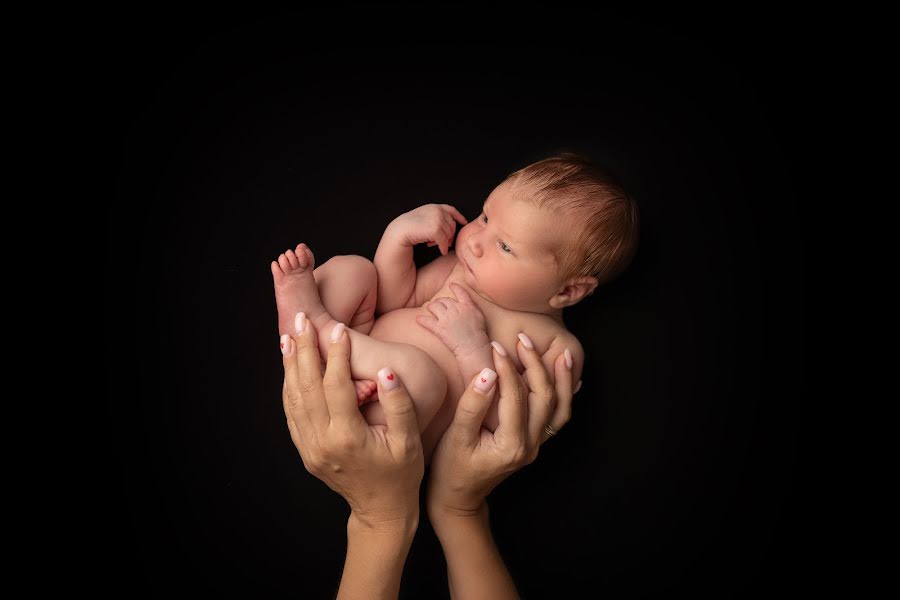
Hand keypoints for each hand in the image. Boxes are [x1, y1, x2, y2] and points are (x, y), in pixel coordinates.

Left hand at [281, 315, 423, 529]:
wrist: (382, 510)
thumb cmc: (401, 474)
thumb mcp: (409, 440)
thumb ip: (399, 405)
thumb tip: (386, 371)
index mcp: (348, 437)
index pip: (336, 386)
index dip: (336, 355)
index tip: (339, 329)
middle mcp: (323, 442)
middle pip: (307, 388)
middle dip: (304, 350)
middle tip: (302, 320)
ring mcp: (310, 449)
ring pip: (293, 400)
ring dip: (289, 366)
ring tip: (289, 336)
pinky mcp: (306, 451)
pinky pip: (292, 414)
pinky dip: (289, 388)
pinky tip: (290, 368)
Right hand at [387, 203, 467, 254]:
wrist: (400, 231)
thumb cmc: (410, 227)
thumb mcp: (424, 218)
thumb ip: (436, 219)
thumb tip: (450, 230)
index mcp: (434, 207)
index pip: (451, 210)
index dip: (459, 216)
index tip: (464, 222)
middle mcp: (437, 211)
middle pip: (452, 225)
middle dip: (449, 235)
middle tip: (443, 243)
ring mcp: (437, 219)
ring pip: (449, 234)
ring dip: (444, 241)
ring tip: (433, 244)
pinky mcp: (436, 229)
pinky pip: (445, 241)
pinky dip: (444, 247)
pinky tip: (441, 251)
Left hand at [415, 282, 489, 356]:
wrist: (473, 347)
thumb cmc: (479, 333)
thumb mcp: (479, 315)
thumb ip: (471, 306)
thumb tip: (465, 302)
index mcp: (466, 305)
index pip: (460, 292)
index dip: (455, 287)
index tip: (451, 285)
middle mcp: (455, 309)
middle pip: (444, 300)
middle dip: (440, 301)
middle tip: (439, 304)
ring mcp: (446, 318)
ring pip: (434, 306)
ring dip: (431, 307)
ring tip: (430, 308)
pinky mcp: (439, 329)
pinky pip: (427, 322)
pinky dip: (421, 320)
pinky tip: (418, 319)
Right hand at [426, 334, 574, 517]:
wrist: (459, 500)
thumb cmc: (451, 470)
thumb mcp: (456, 437)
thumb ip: (473, 405)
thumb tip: (488, 373)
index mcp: (511, 444)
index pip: (515, 395)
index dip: (506, 367)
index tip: (495, 346)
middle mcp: (530, 445)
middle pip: (544, 397)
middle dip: (535, 364)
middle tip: (522, 339)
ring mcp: (535, 446)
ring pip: (558, 408)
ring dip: (561, 379)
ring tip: (561, 353)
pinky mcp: (533, 444)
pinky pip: (556, 418)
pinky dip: (565, 397)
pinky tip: (568, 379)